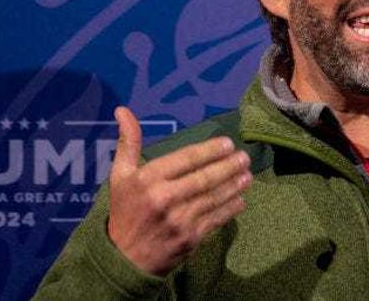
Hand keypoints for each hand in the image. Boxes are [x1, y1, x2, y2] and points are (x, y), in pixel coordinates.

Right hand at [106, 106, 251, 275]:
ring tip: (248, 174)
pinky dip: (230, 209)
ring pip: (213, 198)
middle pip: (204, 178)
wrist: (123, 259)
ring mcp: (179, 220)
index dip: (210, 150)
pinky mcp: (190, 238)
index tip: (228, 143)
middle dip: (228, 166)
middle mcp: (165, 198)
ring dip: (234, 185)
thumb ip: (128, 142)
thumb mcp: (120, 176)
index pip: (186, 159)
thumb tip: (123, 110)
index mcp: (148, 179)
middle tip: (244, 157)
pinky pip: (216, 219)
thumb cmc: (125, 211)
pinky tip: (241, 200)